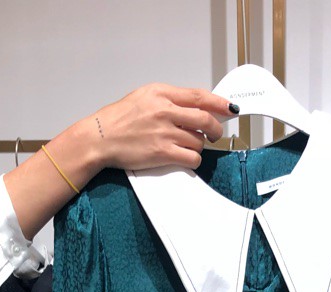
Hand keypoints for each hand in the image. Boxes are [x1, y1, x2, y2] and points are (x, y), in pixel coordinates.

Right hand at [4, 84, 237, 239]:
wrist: (99, 138)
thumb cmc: (119, 119)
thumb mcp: (144, 98)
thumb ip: (169, 100)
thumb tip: (196, 107)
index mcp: (161, 93)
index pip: (199, 97)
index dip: (219, 104)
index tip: (230, 109)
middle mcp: (165, 111)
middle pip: (205, 120)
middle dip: (215, 129)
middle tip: (215, 134)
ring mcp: (165, 132)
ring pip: (199, 141)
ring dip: (199, 146)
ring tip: (188, 146)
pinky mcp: (162, 153)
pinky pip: (191, 157)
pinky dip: (193, 159)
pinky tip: (185, 158)